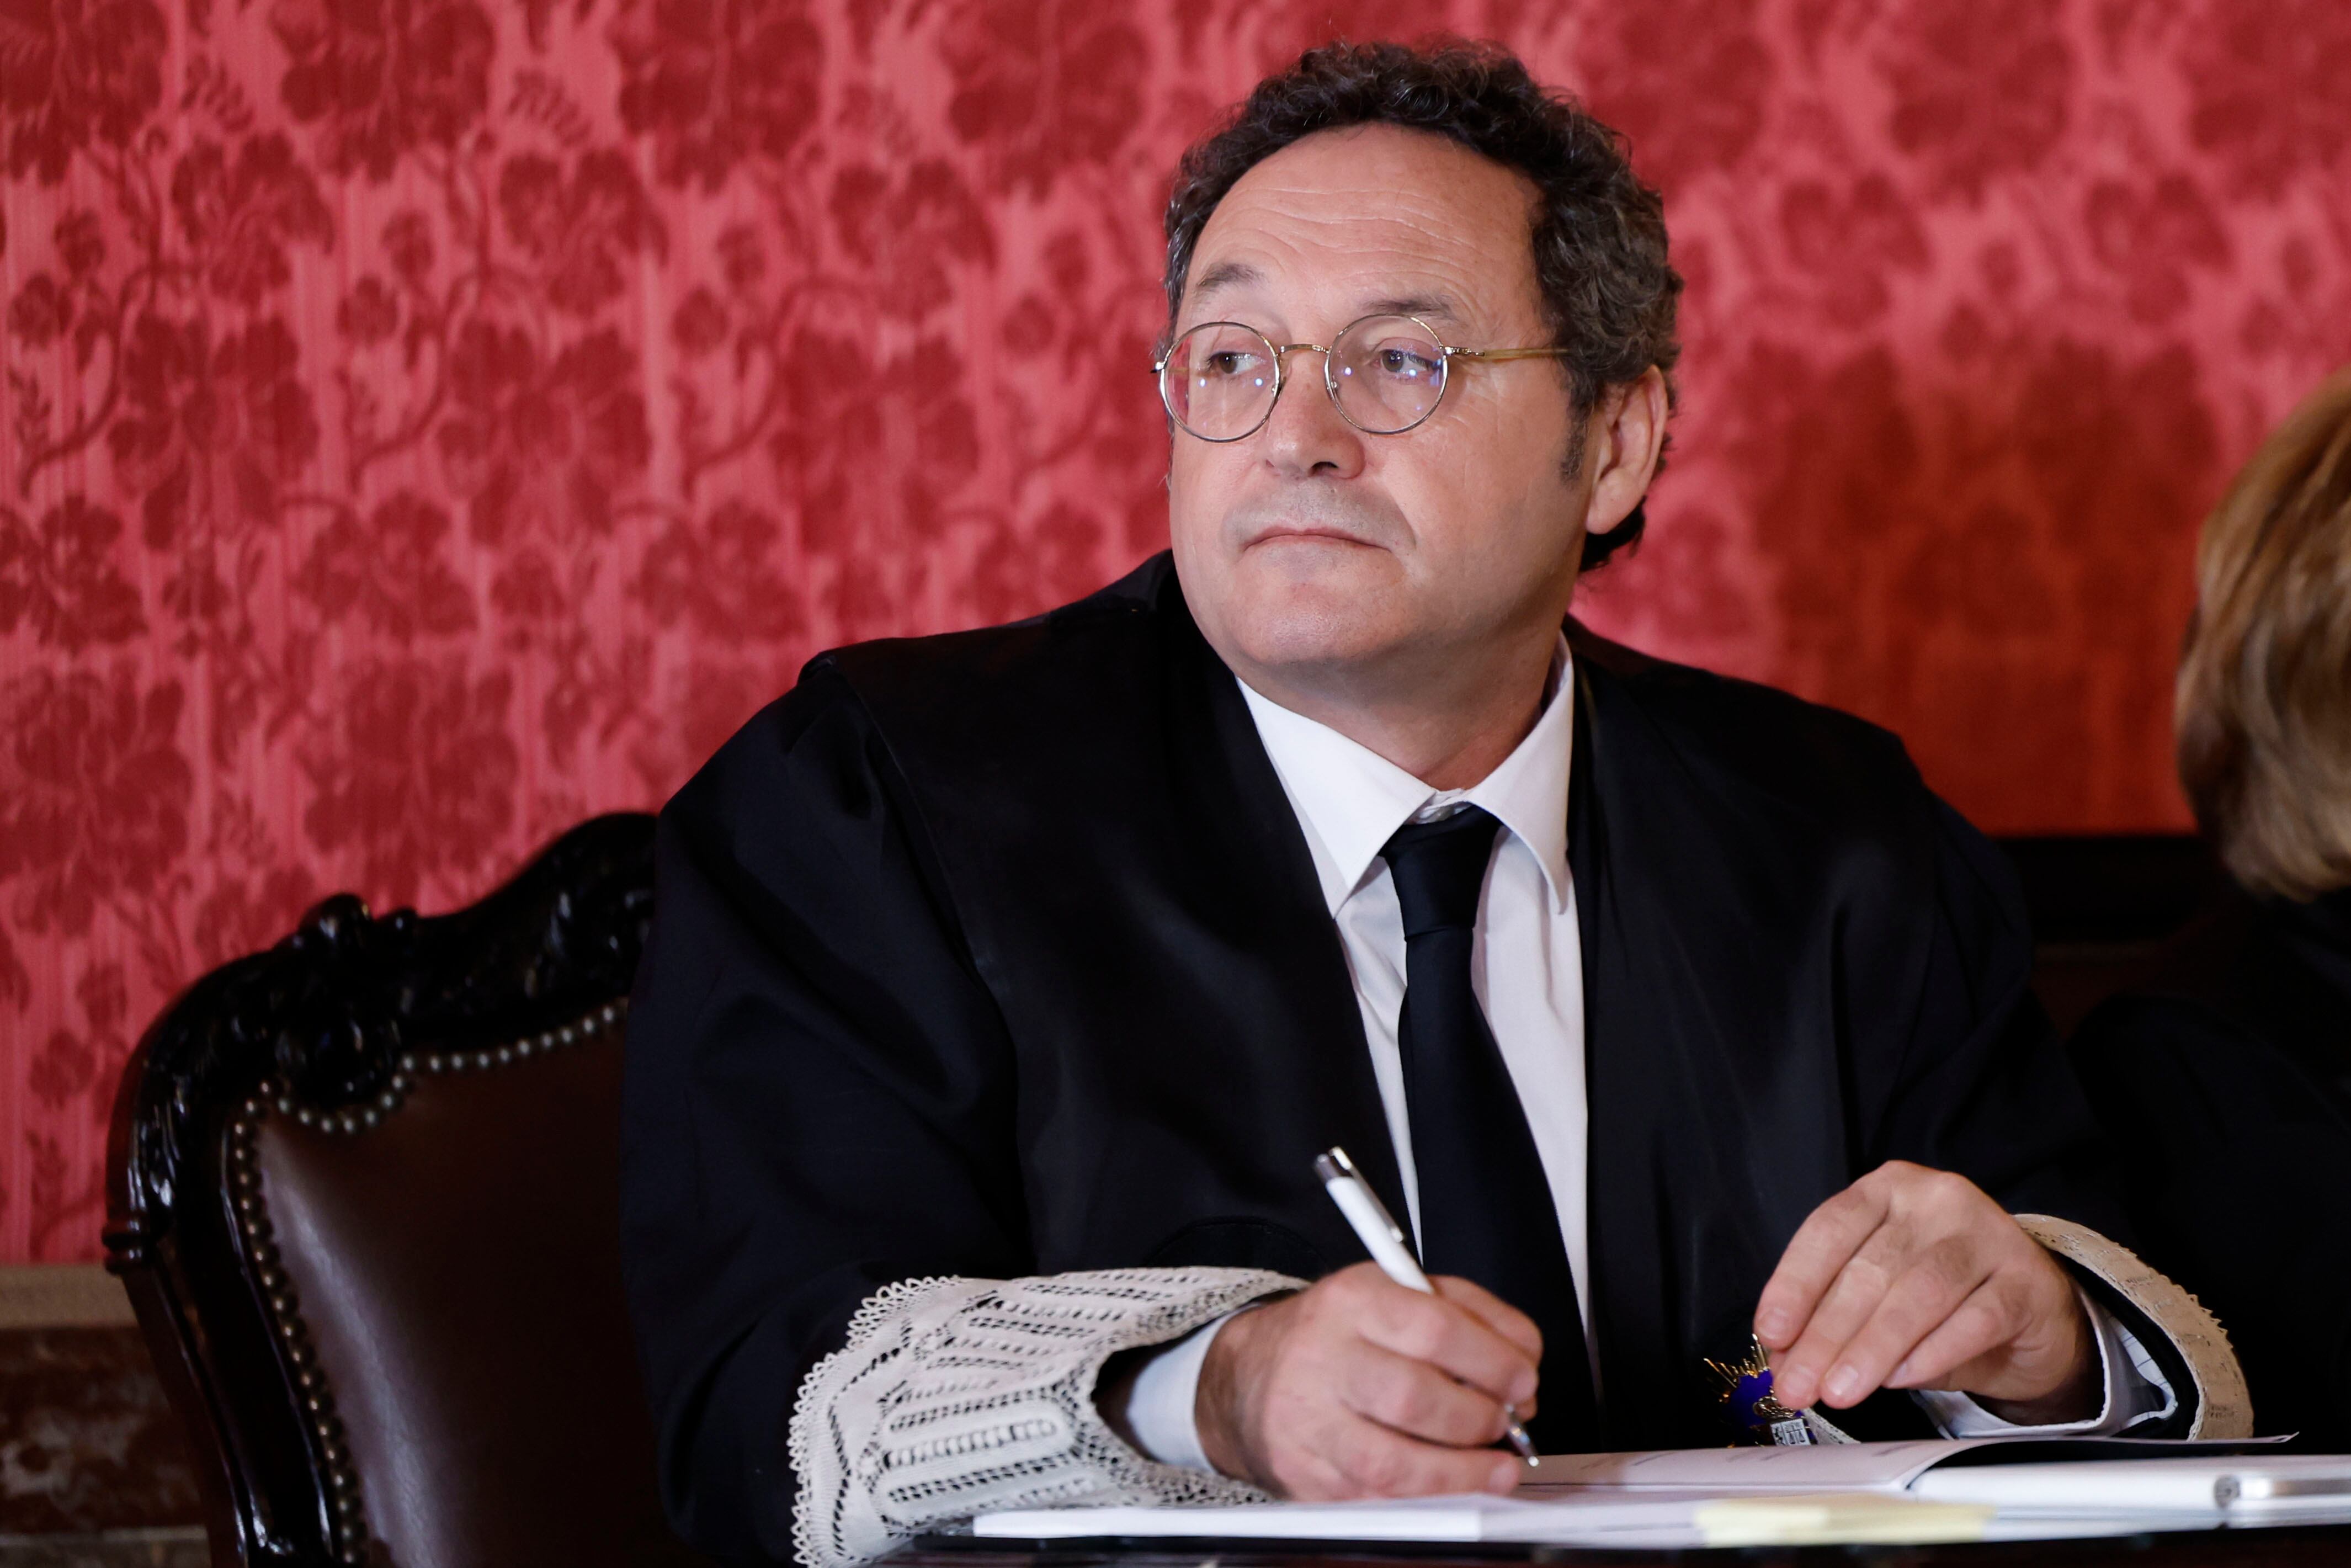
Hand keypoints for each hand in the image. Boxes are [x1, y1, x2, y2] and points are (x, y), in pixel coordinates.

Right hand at [1195, 1262, 1537, 1497]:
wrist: (1250, 1374)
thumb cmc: (1338, 1334)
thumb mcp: (1399, 1292)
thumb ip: (1471, 1311)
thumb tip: (1523, 1355)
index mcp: (1351, 1301)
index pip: (1433, 1328)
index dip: (1492, 1360)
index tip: (1522, 1379)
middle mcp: (1321, 1357)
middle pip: (1412, 1398)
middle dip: (1478, 1418)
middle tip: (1505, 1422)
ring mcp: (1305, 1422)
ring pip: (1391, 1463)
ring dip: (1460, 1472)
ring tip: (1494, 1467)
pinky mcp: (1301, 1474)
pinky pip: (1373, 1499)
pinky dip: (1424, 1499)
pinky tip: (1450, 1486)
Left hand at [1754, 1161, 2097, 1422]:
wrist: (2033, 1310)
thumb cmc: (1943, 1296)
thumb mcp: (1878, 1298)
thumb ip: (1831, 1320)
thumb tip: (1784, 1361)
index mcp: (1887, 1189)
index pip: (1828, 1230)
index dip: (1794, 1284)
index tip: (1772, 1333)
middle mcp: (1937, 1199)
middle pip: (1870, 1269)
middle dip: (1825, 1335)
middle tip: (1798, 1384)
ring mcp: (1988, 1234)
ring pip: (1918, 1294)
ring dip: (1872, 1349)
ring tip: (1840, 1390)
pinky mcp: (2027, 1281)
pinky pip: (1974, 1320)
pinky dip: (1931, 1353)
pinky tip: (1900, 1380)